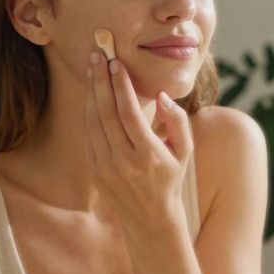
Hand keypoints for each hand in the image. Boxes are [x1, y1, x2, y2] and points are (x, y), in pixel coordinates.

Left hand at [85, 51, 193, 238]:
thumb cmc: (171, 178)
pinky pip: (89, 134)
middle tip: (97, 55)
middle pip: (106, 113)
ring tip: (91, 68)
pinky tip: (92, 94)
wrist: (150, 218)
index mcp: (148, 155)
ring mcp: (106, 167)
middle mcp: (124, 161)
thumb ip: (177, 121)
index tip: (116, 63)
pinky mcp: (95, 170)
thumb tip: (161, 96)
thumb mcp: (185, 151)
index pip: (129, 113)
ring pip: (93, 122)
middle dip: (100, 81)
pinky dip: (89, 111)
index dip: (120, 86)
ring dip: (91, 92)